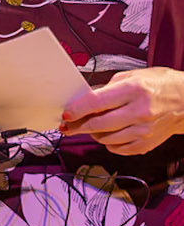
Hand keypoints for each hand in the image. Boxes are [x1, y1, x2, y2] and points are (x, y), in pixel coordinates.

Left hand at [61, 69, 183, 153]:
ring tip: (88, 127)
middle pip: (100, 124)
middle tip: (67, 125)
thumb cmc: (158, 84)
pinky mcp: (149, 143)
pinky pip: (121, 149)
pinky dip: (109, 144)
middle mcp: (140, 112)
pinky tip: (106, 136)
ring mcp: (145, 131)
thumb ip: (107, 88)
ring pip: (108, 139)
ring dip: (92, 134)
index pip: (97, 102)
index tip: (65, 114)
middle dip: (79, 126)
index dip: (78, 109)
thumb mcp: (131, 76)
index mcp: (133, 90)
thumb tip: (85, 98)